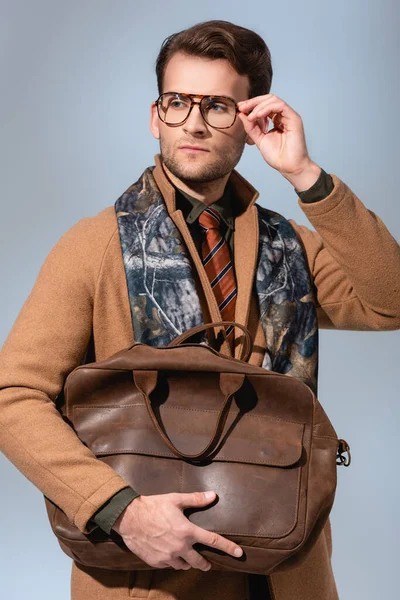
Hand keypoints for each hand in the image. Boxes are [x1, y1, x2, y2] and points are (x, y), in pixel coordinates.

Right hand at [112, 490, 242, 570]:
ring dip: (187, 562)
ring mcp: (168, 557)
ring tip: (186, 558)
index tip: (239, 554)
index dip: (228, 548)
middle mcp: (180, 547)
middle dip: (205, 563)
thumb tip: (213, 495)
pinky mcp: (157, 562)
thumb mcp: (176, 499)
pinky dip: (172, 561)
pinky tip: (169, 554)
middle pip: (199, 561)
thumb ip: (196, 499)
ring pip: (184, 565)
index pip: (213, 541)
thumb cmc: (153, 506)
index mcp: (187, 531)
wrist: (129, 517)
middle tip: (207, 564)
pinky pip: (169, 565)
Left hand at [237, 94, 320, 188]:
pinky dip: (267, 108)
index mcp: (276, 120)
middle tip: (242, 107)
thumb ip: (251, 127)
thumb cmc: (277, 156)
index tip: (240, 108)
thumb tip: (241, 114)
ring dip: (258, 106)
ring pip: (273, 100)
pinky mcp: (294, 119)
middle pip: (268, 99)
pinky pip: (280, 106)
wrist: (288, 167)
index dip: (251, 105)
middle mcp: (283, 116)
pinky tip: (257, 115)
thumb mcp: (259, 139)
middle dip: (253, 102)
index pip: (264, 105)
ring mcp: (289, 116)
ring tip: (250, 116)